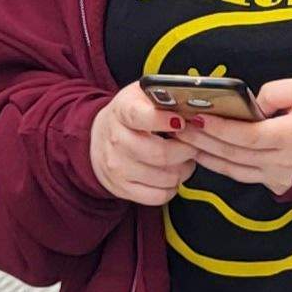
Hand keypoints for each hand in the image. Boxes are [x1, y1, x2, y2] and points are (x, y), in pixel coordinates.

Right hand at [89, 81, 200, 207]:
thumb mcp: (141, 95)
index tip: (182, 122)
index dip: (164, 120)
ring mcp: (117, 167)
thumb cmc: (130, 115)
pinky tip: (172, 175)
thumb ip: (164, 95)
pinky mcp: (121, 188)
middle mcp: (116, 140)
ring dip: (183, 170)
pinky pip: (158, 196)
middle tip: (194, 145)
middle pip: (160, 154)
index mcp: (122, 112)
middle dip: (186, 151)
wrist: (97, 137)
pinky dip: (172, 188)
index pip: (141, 117)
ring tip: (186, 160)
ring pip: (164, 177)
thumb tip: (193, 101)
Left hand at [173, 76, 291, 197]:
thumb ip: (278, 91)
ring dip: (205, 154)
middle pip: (234, 152)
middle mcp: (283, 161)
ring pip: (233, 168)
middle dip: (202, 139)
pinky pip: (241, 176)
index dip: (220, 127)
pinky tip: (202, 154)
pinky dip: (218, 166)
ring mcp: (279, 177)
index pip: (248, 135)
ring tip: (182, 139)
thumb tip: (252, 103)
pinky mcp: (276, 185)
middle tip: (177, 125)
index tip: (197, 116)